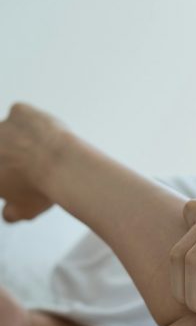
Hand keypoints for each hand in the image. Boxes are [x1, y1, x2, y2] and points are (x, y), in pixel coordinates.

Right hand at [0, 103, 63, 221]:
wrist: (61, 166)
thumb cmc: (42, 189)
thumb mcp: (23, 211)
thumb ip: (10, 213)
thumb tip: (10, 214)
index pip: (1, 172)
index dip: (9, 175)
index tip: (17, 179)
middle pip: (2, 151)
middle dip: (13, 159)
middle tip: (31, 170)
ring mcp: (2, 125)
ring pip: (10, 133)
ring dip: (21, 142)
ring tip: (43, 155)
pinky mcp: (19, 111)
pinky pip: (24, 116)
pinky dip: (32, 124)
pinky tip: (46, 138)